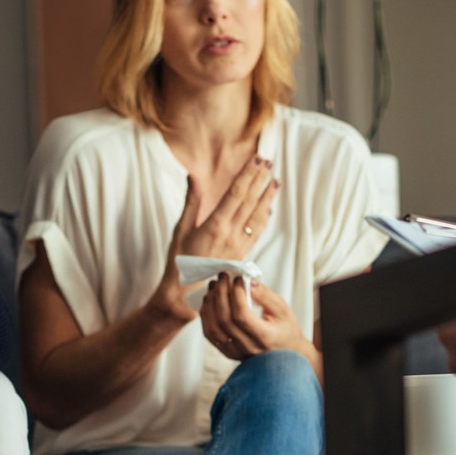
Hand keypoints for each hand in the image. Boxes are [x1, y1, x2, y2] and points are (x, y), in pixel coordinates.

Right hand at [152, 157, 279, 316]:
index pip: (236, 193)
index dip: (248, 175)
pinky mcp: (242, 255)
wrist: (186, 294)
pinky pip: (257, 233)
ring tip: (276, 182)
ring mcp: (239, 246)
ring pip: (258, 217)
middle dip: (261, 180)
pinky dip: (264, 218)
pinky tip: (268, 208)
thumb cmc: (179, 261)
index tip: (257, 160)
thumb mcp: (180, 230)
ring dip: (268, 198)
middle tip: (270, 163)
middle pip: (250, 202)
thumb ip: (191, 202)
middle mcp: (231, 235)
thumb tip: (192, 177)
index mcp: (215, 225)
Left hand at [201, 276, 310, 362]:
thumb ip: (265, 295)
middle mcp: (248, 347)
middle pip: (224, 320)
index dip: (236, 294)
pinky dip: (206, 314)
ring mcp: (235, 352)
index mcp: (264, 337)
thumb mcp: (283, 309)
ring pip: (212, 328)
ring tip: (214, 285)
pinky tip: (210, 300)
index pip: (242, 316)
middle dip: (220, 293)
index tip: (238, 278)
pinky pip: (209, 333)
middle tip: (223, 276)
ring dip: (210, 303)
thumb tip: (248, 280)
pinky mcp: (226, 351)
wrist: (286, 352)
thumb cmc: (286, 328)